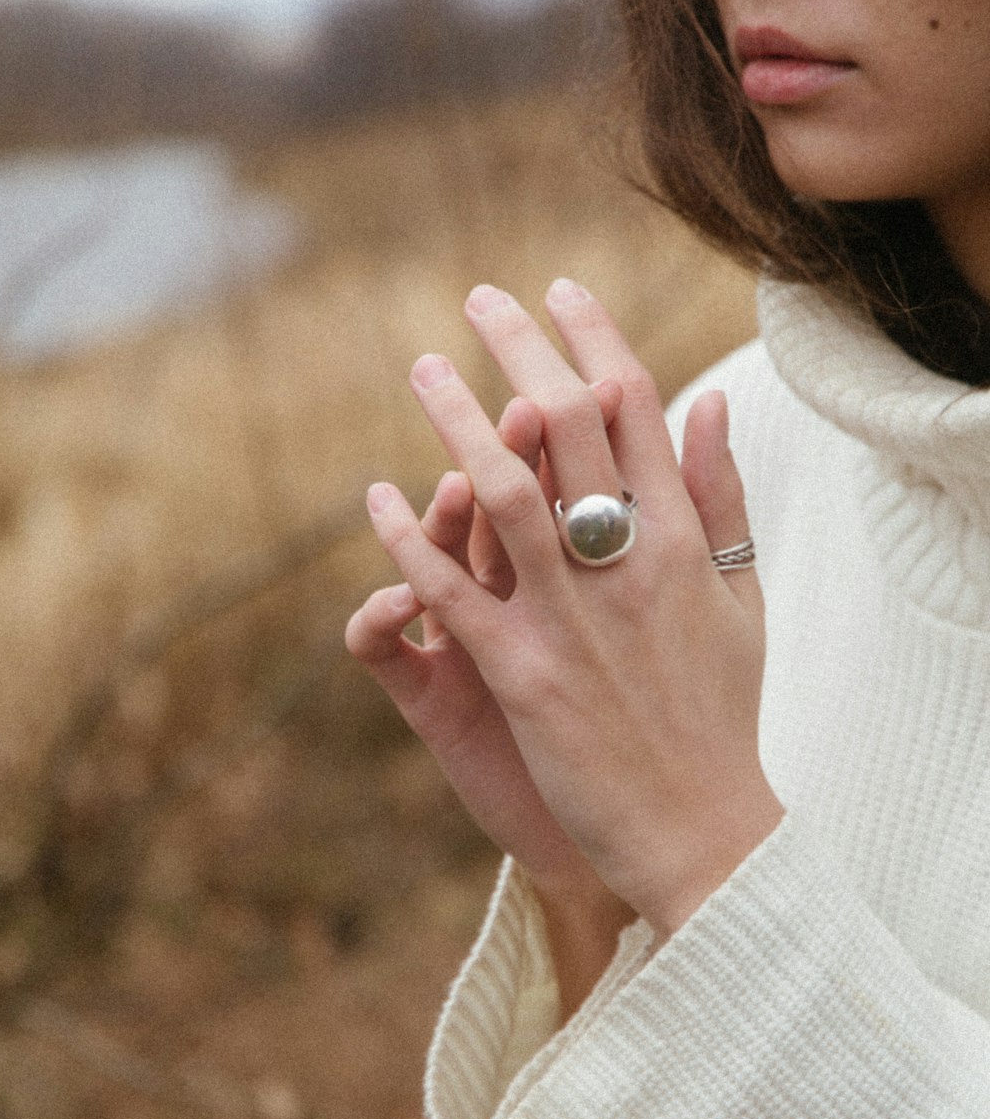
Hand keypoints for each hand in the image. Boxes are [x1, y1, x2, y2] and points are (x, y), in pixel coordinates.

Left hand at [353, 279, 782, 938]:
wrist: (700, 826)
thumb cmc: (721, 711)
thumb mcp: (741, 594)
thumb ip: (721, 494)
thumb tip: (706, 400)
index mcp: (685, 538)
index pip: (636, 409)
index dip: (593, 340)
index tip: (558, 292)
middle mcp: (629, 564)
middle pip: (566, 429)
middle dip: (519, 352)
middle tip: (479, 301)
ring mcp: (571, 617)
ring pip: (503, 494)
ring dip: (456, 424)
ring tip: (422, 370)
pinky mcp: (521, 673)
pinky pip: (452, 592)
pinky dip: (410, 540)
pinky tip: (377, 497)